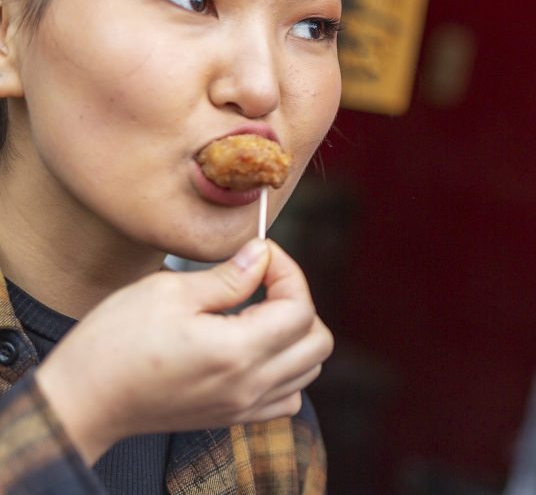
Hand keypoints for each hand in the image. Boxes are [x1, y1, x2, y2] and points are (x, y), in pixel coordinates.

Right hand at [35, 240, 332, 463]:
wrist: (80, 401)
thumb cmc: (113, 344)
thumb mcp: (168, 292)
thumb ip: (228, 276)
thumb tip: (262, 256)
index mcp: (238, 351)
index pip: (301, 308)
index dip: (289, 271)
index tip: (262, 255)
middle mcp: (249, 385)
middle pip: (318, 341)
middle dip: (299, 301)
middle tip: (262, 282)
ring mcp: (242, 406)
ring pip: (308, 370)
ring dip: (297, 335)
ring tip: (257, 312)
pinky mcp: (231, 418)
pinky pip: (287, 397)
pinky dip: (287, 370)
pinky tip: (255, 348)